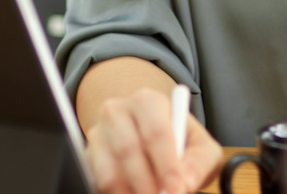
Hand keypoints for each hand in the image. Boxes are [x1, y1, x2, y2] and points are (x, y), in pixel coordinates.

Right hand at [84, 87, 222, 193]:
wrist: (154, 142)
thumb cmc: (181, 144)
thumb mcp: (200, 149)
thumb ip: (198, 164)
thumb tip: (184, 183)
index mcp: (148, 101)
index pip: (156, 131)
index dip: (166, 164)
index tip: (176, 188)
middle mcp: (118, 112)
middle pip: (128, 150)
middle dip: (147, 183)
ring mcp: (98, 134)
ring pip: (109, 171)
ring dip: (130, 192)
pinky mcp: (87, 158)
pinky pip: (97, 183)